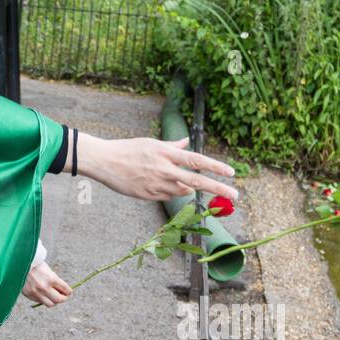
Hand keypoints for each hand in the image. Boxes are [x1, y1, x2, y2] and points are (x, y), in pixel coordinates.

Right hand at [21, 260, 72, 306]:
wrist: (18, 263)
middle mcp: (44, 287)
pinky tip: (42, 293)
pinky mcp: (29, 295)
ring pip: (50, 304)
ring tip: (53, 296)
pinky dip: (43, 299)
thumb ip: (55, 281)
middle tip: (63, 296)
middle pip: (59, 300)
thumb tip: (62, 291)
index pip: (66, 290)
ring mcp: (36, 292)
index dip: (69, 291)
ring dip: (53, 301)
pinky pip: (40, 301)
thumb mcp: (47, 270)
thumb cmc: (35, 264)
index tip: (68, 291)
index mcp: (51, 278)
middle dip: (63, 298)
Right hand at [75, 133, 237, 203]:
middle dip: (218, 188)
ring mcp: (157, 184)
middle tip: (235, 195)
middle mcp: (164, 169)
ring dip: (188, 188)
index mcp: (166, 154)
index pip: (197, 160)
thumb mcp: (151, 143)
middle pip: (197, 180)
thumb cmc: (128, 149)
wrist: (104, 162)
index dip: (215, 166)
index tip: (231, 172)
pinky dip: (171, 192)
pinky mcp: (148, 195)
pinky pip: (167, 196)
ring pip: (183, 191)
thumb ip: (172, 146)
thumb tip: (186, 142)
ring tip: (174, 179)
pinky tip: (160, 184)